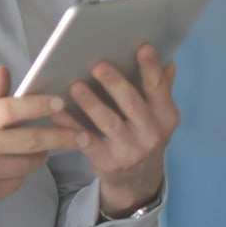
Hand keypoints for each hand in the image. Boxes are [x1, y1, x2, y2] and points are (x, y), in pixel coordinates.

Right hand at [0, 66, 80, 207]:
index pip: (13, 109)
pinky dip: (23, 172)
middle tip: (84, 135)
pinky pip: (19, 181)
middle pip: (31, 140)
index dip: (39, 106)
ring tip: (42, 148)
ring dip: (42, 155)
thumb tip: (6, 71)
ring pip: (29, 163)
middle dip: (63, 137)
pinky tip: (15, 165)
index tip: (61, 104)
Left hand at [53, 44, 178, 215]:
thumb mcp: (158, 115)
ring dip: (91, 104)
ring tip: (75, 86)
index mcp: (165, 115)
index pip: (158, 87)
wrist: (137, 180)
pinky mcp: (109, 162)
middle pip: (132, 104)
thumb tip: (167, 58)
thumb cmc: (143, 134)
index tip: (142, 46)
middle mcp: (151, 133)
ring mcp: (130, 150)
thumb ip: (161, 87)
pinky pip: (87, 142)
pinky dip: (72, 127)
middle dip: (115, 84)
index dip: (151, 67)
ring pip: (109, 123)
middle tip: (98, 65)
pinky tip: (58, 113)